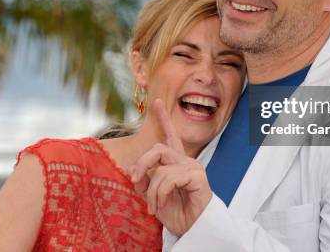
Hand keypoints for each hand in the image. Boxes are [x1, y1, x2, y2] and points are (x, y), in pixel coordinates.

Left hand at [130, 99, 211, 235]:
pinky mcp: (197, 177)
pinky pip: (169, 178)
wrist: (192, 229)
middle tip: (135, 181)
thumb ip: (143, 181)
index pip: (170, 136)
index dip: (163, 118)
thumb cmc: (176, 212)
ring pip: (161, 166)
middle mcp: (185, 161)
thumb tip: (132, 170)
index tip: (156, 101)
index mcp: (175, 162)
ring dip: (150, 190)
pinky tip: (160, 205)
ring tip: (152, 206)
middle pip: (157, 149)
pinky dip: (159, 193)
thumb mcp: (152, 195)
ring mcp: (192, 167)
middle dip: (141, 164)